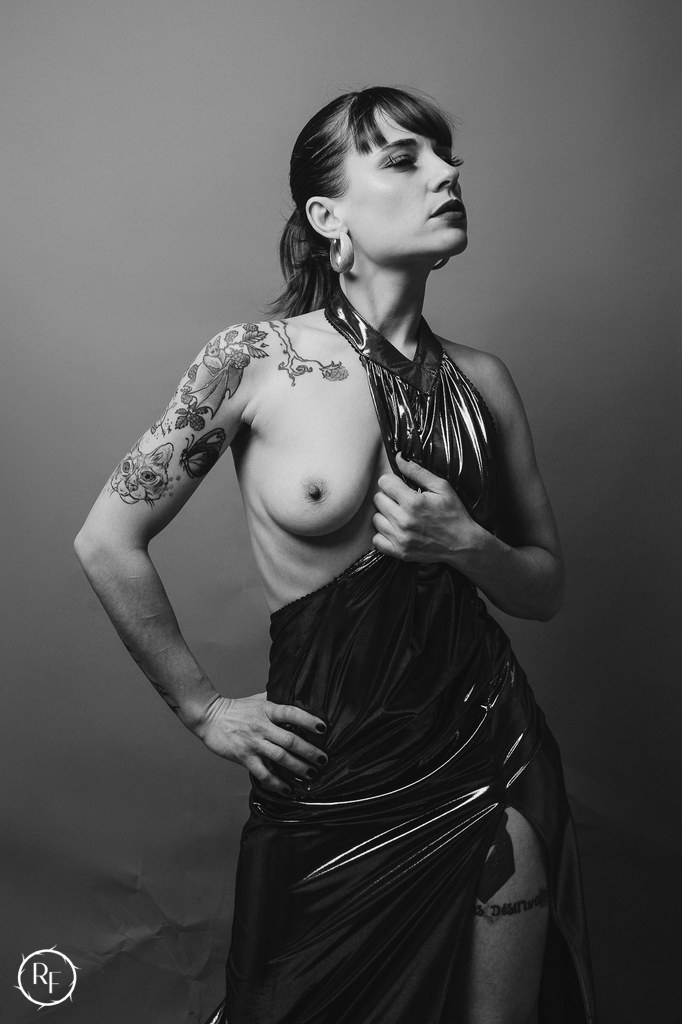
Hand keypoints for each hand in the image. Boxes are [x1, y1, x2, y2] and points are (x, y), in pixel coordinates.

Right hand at [195, 692, 327, 793]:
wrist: (209, 717)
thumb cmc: (236, 708)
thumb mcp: (258, 699)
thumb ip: (276, 699)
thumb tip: (296, 695)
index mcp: (267, 710)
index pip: (291, 713)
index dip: (308, 720)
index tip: (323, 728)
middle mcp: (262, 726)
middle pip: (291, 740)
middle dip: (310, 751)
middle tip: (323, 759)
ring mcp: (253, 743)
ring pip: (280, 758)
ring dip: (299, 767)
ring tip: (312, 774)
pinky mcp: (244, 757)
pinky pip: (263, 773)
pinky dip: (277, 783)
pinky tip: (287, 788)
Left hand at [372, 452, 480, 564]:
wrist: (463, 544)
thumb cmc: (454, 514)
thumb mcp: (442, 487)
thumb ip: (418, 471)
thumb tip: (399, 458)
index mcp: (413, 502)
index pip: (384, 482)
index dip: (392, 481)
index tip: (400, 486)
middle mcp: (403, 521)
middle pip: (377, 499)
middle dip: (389, 496)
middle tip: (403, 501)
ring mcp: (400, 538)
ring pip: (376, 518)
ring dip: (386, 515)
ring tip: (400, 515)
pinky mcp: (399, 552)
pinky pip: (376, 540)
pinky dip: (383, 534)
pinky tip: (396, 530)